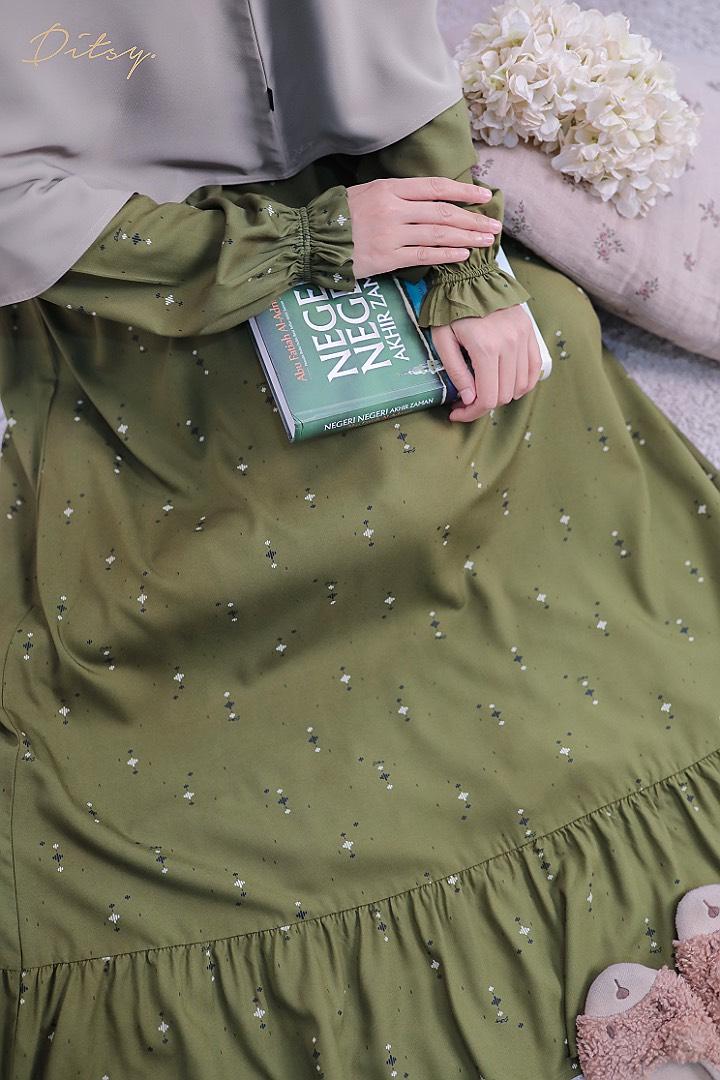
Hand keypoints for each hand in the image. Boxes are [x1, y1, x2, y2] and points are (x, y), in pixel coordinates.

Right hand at [345, 176, 501, 280]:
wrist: (313, 239)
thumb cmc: (340, 216)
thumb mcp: (367, 193)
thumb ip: (397, 196)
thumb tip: (429, 201)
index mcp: (389, 188)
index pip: (435, 187)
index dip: (463, 192)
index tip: (484, 196)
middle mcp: (393, 209)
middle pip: (443, 212)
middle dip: (473, 219)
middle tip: (493, 225)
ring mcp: (391, 234)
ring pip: (438, 234)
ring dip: (466, 238)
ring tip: (485, 242)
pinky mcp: (387, 257)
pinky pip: (424, 255)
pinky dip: (446, 254)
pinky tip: (462, 255)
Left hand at [431, 305, 542, 421]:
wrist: (470, 276)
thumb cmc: (451, 308)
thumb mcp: (442, 340)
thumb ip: (456, 372)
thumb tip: (470, 399)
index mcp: (485, 348)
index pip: (487, 398)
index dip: (472, 413)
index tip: (457, 413)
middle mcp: (509, 345)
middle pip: (504, 395)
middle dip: (483, 405)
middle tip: (466, 402)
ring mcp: (523, 338)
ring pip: (521, 386)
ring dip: (502, 395)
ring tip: (484, 390)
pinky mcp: (529, 332)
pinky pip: (534, 369)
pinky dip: (523, 383)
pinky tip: (507, 385)